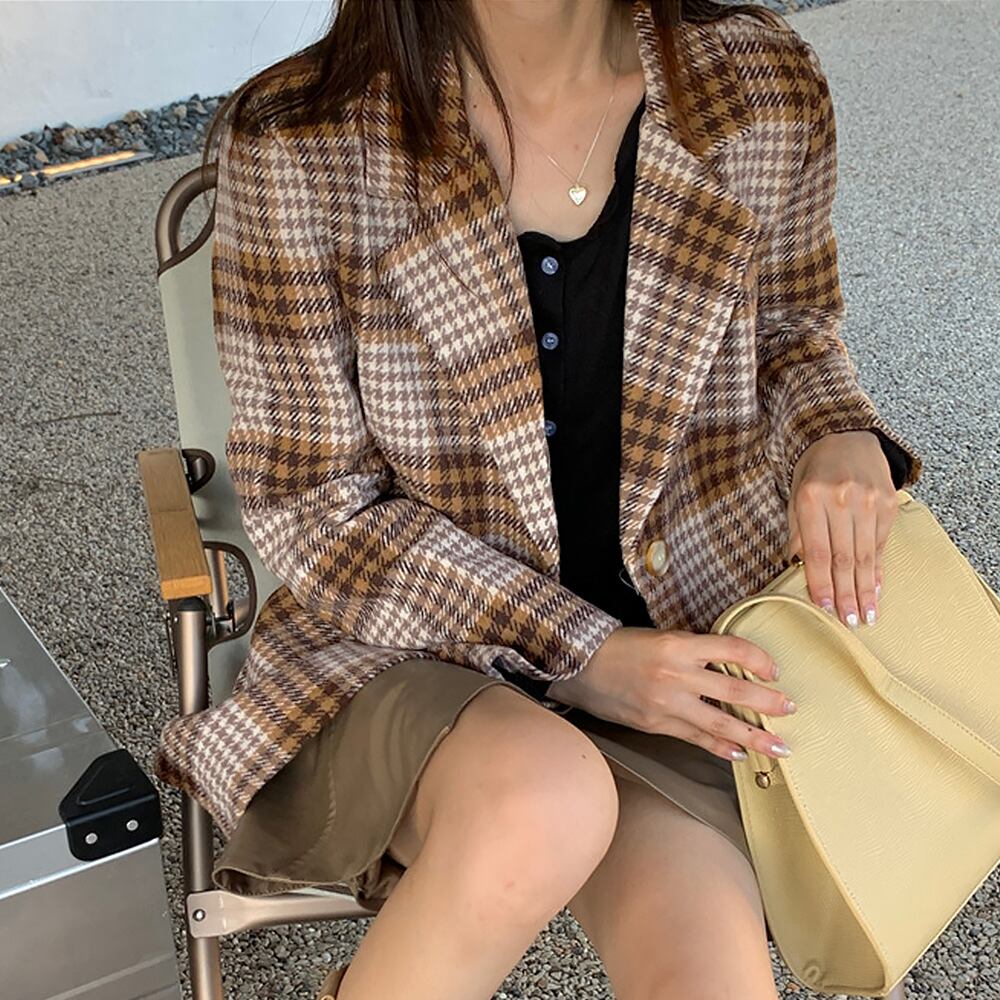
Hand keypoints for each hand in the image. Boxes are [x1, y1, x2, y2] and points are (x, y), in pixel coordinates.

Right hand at [546, 627, 796, 761]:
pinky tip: (738, 754)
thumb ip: (695, 652)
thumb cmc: (621, 647)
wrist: (581, 667)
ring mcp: (667, 704)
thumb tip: (731, 668)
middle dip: (767, 702)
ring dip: (754, 736)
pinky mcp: (657, 725)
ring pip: (721, 723)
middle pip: (734, 690)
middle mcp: (676, 675)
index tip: (774, 670)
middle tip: (790, 709)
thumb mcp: (661, 638)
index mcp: (678, 645)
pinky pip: (696, 739)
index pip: (732, 648)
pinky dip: (719, 748)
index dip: (758, 659)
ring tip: (779, 746)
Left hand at [785, 429, 899, 628]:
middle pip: (843, 558)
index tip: (825, 608)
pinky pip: (881, 543)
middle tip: (850, 622)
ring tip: (866, 615)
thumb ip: (797, 530)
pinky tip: (876, 588)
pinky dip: (878, 568)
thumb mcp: (794, 494)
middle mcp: (842, 500)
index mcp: (811, 499)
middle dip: (847, 594)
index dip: (821, 583)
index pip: (816, 552)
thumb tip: (798, 567)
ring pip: (865, 554)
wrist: (845, 434)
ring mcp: (868, 501)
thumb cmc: (813, 469)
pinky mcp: (888, 502)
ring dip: (866, 589)